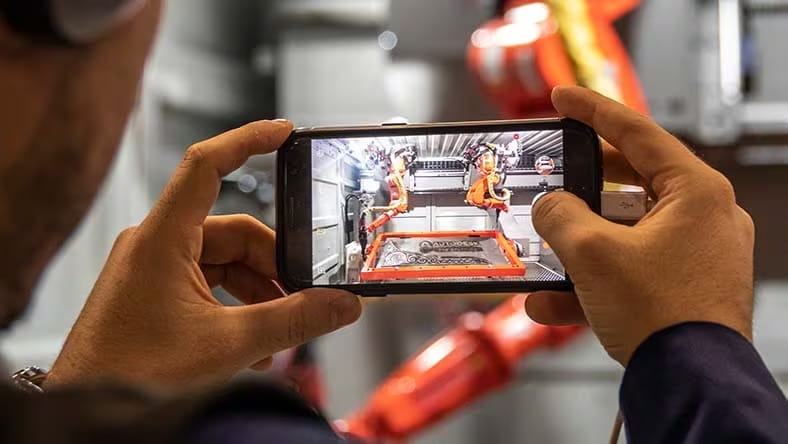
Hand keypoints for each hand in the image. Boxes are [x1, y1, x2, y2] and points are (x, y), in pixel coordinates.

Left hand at [47, 120, 361, 387]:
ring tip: (278, 331)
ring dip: (257, 293)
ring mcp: (152, 270)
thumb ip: (294, 321)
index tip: (284, 132)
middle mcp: (154, 246)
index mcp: (162, 239)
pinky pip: (209, 285)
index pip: (206, 166)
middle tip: (304, 294)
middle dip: (273, 265)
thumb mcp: (228, 345)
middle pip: (234, 232)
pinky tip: (253, 342)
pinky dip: (237, 306)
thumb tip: (339, 305)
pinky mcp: (154, 294)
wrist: (89, 415)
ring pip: (224, 263)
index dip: (248, 140)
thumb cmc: (130, 375)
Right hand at [525, 86, 754, 365]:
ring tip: (540, 261)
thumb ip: (559, 216)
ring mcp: (696, 254)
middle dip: (579, 194)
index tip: (563, 98)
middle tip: (551, 177)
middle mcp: (703, 217)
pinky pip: (629, 271)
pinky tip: (551, 304)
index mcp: (695, 192)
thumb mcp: (591, 253)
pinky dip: (592, 282)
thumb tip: (549, 206)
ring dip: (577, 250)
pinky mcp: (684, 287)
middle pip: (628, 185)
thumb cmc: (660, 313)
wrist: (689, 383)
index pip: (636, 133)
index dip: (592, 111)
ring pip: (623, 235)